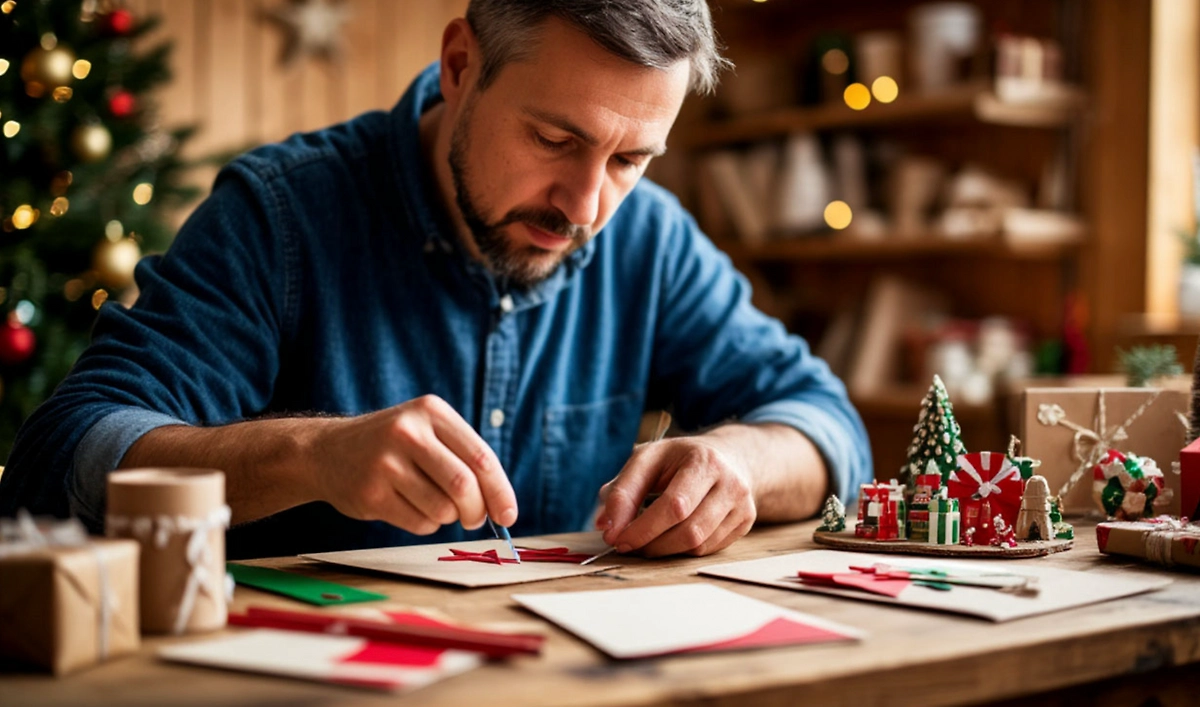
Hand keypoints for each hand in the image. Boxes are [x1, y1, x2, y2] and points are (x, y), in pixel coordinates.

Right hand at [308, 395, 516, 534]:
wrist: (327, 451)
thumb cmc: (393, 445)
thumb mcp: (427, 430)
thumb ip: (464, 457)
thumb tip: (503, 505)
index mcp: (431, 411)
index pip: (481, 457)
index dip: (500, 491)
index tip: (509, 515)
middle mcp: (408, 432)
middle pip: (464, 486)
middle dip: (477, 511)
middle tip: (474, 519)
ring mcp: (386, 463)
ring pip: (442, 509)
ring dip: (448, 517)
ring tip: (433, 503)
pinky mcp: (371, 493)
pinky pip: (419, 523)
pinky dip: (426, 524)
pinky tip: (410, 507)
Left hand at [595, 436, 755, 556]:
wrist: (729, 456)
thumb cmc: (679, 459)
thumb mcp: (647, 460)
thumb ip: (623, 489)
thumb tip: (605, 525)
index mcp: (704, 460)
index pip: (674, 506)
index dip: (642, 528)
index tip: (616, 538)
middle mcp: (730, 482)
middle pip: (689, 529)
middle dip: (651, 543)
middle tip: (627, 544)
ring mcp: (742, 504)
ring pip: (698, 544)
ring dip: (664, 550)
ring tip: (645, 542)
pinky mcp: (745, 522)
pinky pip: (708, 549)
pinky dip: (681, 550)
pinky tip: (669, 538)